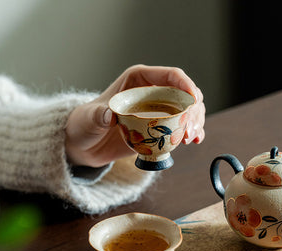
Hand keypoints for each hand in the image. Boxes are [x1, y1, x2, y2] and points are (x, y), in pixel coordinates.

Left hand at [65, 65, 205, 166]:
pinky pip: (184, 126)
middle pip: (186, 93)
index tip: (194, 100)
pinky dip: (192, 132)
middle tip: (189, 130)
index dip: (186, 85)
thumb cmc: (86, 124)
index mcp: (139, 80)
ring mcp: (160, 110)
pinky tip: (194, 140)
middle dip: (194, 109)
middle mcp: (153, 92)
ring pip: (190, 110)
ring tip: (190, 139)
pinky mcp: (162, 127)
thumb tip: (109, 115)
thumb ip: (99, 116)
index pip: (170, 75)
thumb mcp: (90, 119)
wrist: (86, 143)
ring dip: (196, 122)